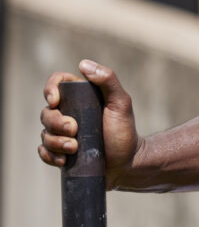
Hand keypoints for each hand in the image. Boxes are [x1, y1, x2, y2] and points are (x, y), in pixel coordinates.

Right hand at [38, 59, 142, 189]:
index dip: (50, 89)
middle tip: (74, 130)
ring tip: (74, 149)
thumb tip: (83, 64)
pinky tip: (64, 160)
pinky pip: (43, 152)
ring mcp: (63, 133)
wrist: (127, 162)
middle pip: (47, 112)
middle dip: (56, 123)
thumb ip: (108, 81)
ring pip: (44, 133)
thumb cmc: (125, 131)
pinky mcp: (60, 152)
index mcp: (81, 97)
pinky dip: (49, 156)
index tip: (56, 101)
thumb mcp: (121, 103)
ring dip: (55, 142)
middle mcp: (69, 113)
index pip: (57, 83)